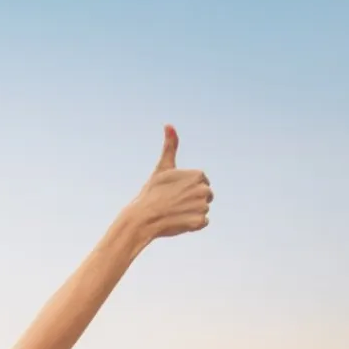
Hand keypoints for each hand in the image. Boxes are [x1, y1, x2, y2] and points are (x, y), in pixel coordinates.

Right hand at [120, 126, 212, 241]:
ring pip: (202, 209)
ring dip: (191, 212)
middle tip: (174, 202)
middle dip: (192, 200)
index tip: (174, 191)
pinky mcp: (200, 222)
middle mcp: (204, 189)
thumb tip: (169, 124)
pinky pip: (201, 223)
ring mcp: (203, 206)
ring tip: (175, 212)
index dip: (187, 188)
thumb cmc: (151, 192)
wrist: (143, 218)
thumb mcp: (162, 167)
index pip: (201, 182)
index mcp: (198, 175)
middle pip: (205, 196)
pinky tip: (178, 221)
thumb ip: (170, 146)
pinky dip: (191, 224)